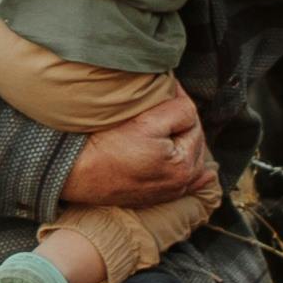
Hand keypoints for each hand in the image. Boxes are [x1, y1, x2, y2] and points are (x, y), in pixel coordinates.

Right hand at [63, 89, 214, 211]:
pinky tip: (205, 174)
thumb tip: (183, 98)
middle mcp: (181, 182)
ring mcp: (168, 191)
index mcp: (184, 164)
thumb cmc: (108, 147)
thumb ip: (178, 110)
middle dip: (181, 119)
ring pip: (188, 158)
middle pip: (192, 138)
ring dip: (185, 140)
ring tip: (172, 123)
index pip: (191, 119)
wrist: (76, 172)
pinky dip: (196, 177)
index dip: (177, 98)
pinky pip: (185, 186)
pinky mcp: (154, 196)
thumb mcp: (148, 122)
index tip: (164, 86)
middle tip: (163, 100)